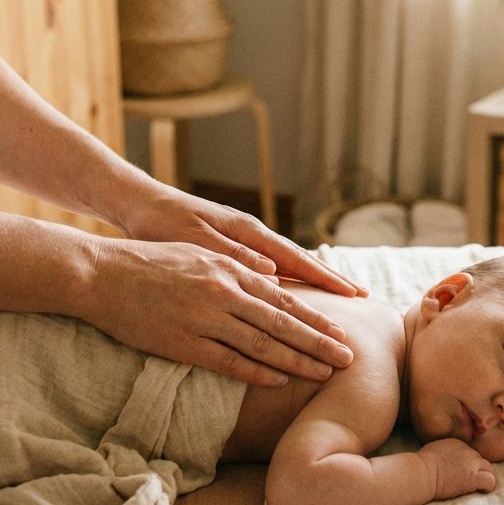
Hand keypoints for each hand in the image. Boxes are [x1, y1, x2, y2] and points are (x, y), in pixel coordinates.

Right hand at [80, 235, 353, 386]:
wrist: (100, 274)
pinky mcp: (183, 342)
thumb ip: (236, 267)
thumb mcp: (198, 254)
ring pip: (262, 344)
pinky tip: (279, 379)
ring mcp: (204, 319)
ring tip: (325, 373)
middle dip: (320, 342)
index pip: (284, 297)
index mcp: (229, 269)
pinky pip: (228, 361)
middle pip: (282, 323)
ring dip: (297, 361)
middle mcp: (223, 292)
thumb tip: (272, 278)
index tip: (342, 329)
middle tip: (349, 357)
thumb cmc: (148, 261)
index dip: (316, 316)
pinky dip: (256, 371)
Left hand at [117, 187, 366, 298]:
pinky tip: (299, 293)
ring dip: (315, 282)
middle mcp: (252, 237)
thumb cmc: (163, 225)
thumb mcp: (195, 242)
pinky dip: (291, 281)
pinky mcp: (233, 249)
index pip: (296, 259)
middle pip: (300, 262)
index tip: (352, 294)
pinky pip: (272, 268)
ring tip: (342, 297)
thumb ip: (232, 255)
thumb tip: (272, 269)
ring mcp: (245, 242)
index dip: (325, 279)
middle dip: (331, 281)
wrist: (140, 206)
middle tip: (363, 298)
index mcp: (246, 233)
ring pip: (289, 265)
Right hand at [417, 438, 496, 500]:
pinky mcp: (473, 478)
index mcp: (457, 443)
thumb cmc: (419, 466)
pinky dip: (487, 486)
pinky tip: (479, 490)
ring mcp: (471, 464)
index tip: (458, 473)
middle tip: (467, 481)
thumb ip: (443, 453)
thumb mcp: (433, 451)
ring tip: (475, 486)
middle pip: (480, 460)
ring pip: (489, 469)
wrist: (420, 473)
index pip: (470, 453)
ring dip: (484, 477)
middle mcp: (467, 451)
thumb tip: (443, 460)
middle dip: (476, 470)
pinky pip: (490, 481)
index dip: (466, 464)